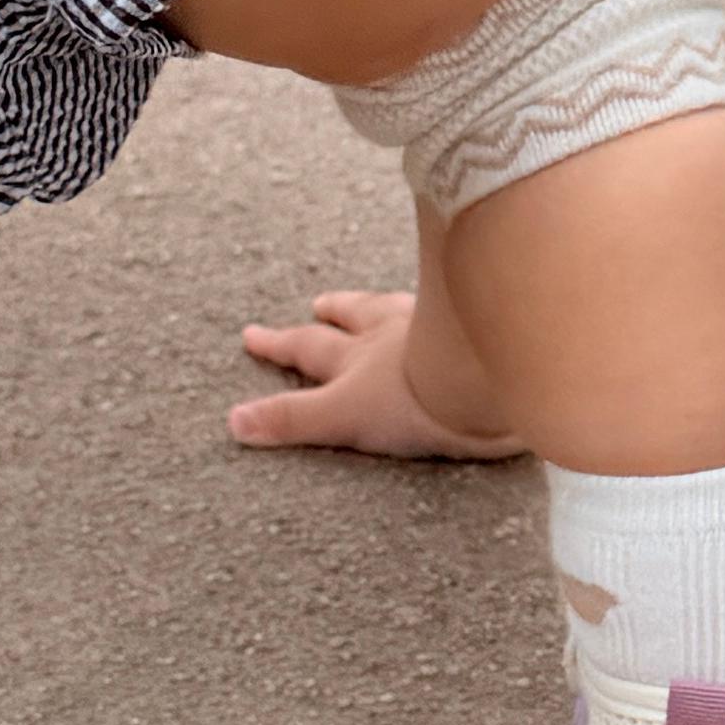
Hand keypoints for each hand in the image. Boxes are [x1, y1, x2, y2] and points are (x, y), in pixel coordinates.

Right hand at [229, 287, 523, 460]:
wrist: (492, 375)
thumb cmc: (419, 397)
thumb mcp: (342, 415)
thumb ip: (291, 419)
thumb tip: (232, 422)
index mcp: (360, 356)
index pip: (309, 348)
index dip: (278, 345)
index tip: (253, 335)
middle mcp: (397, 332)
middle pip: (357, 317)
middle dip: (333, 314)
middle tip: (319, 303)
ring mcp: (441, 326)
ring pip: (405, 309)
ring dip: (387, 306)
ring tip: (379, 302)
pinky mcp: (483, 333)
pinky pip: (461, 311)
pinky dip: (452, 304)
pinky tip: (461, 304)